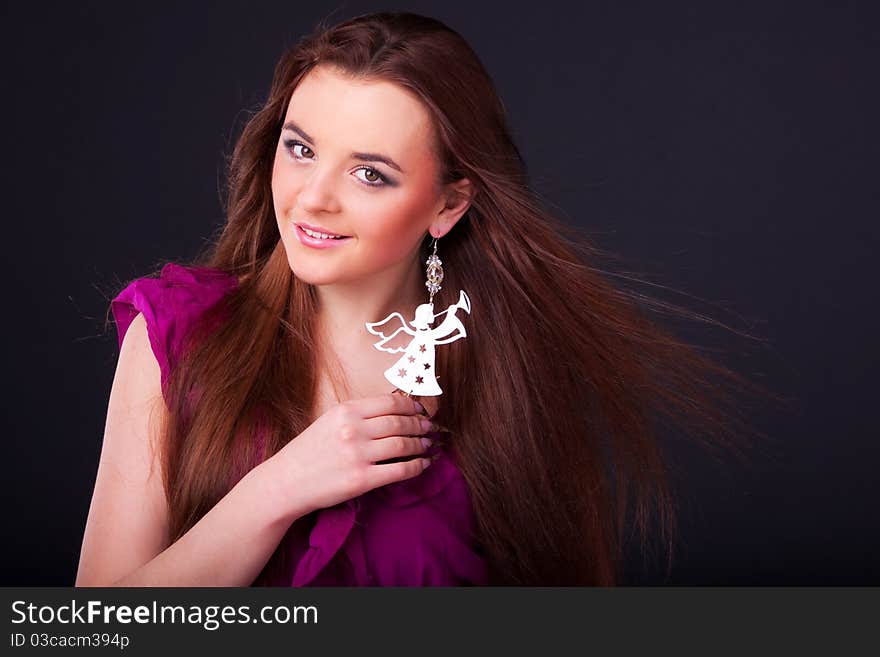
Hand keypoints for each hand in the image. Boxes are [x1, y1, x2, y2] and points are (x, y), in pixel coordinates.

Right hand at [270, 393, 434, 516]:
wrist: (285, 483)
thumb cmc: (307, 452)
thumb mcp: (328, 421)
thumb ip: (357, 415)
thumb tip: (392, 411)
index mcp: (345, 411)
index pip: (389, 403)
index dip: (410, 405)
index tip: (419, 409)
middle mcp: (353, 430)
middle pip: (399, 422)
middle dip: (419, 424)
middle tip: (429, 427)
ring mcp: (358, 455)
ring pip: (403, 445)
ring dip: (420, 444)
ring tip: (427, 445)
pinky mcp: (362, 479)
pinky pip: (400, 470)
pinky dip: (417, 466)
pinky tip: (423, 464)